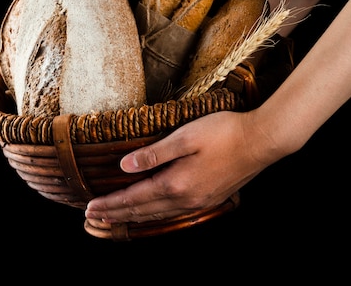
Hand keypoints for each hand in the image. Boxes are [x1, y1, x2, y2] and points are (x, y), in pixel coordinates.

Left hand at [85, 110, 267, 223]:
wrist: (261, 141)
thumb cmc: (224, 132)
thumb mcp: (186, 137)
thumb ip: (154, 153)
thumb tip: (124, 166)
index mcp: (176, 184)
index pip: (134, 198)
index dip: (110, 204)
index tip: (89, 208)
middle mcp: (186, 200)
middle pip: (142, 212)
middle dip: (116, 215)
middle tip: (92, 218)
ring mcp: (199, 202)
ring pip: (157, 215)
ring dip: (133, 217)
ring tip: (114, 219)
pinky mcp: (209, 198)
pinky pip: (173, 213)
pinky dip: (153, 214)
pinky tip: (151, 211)